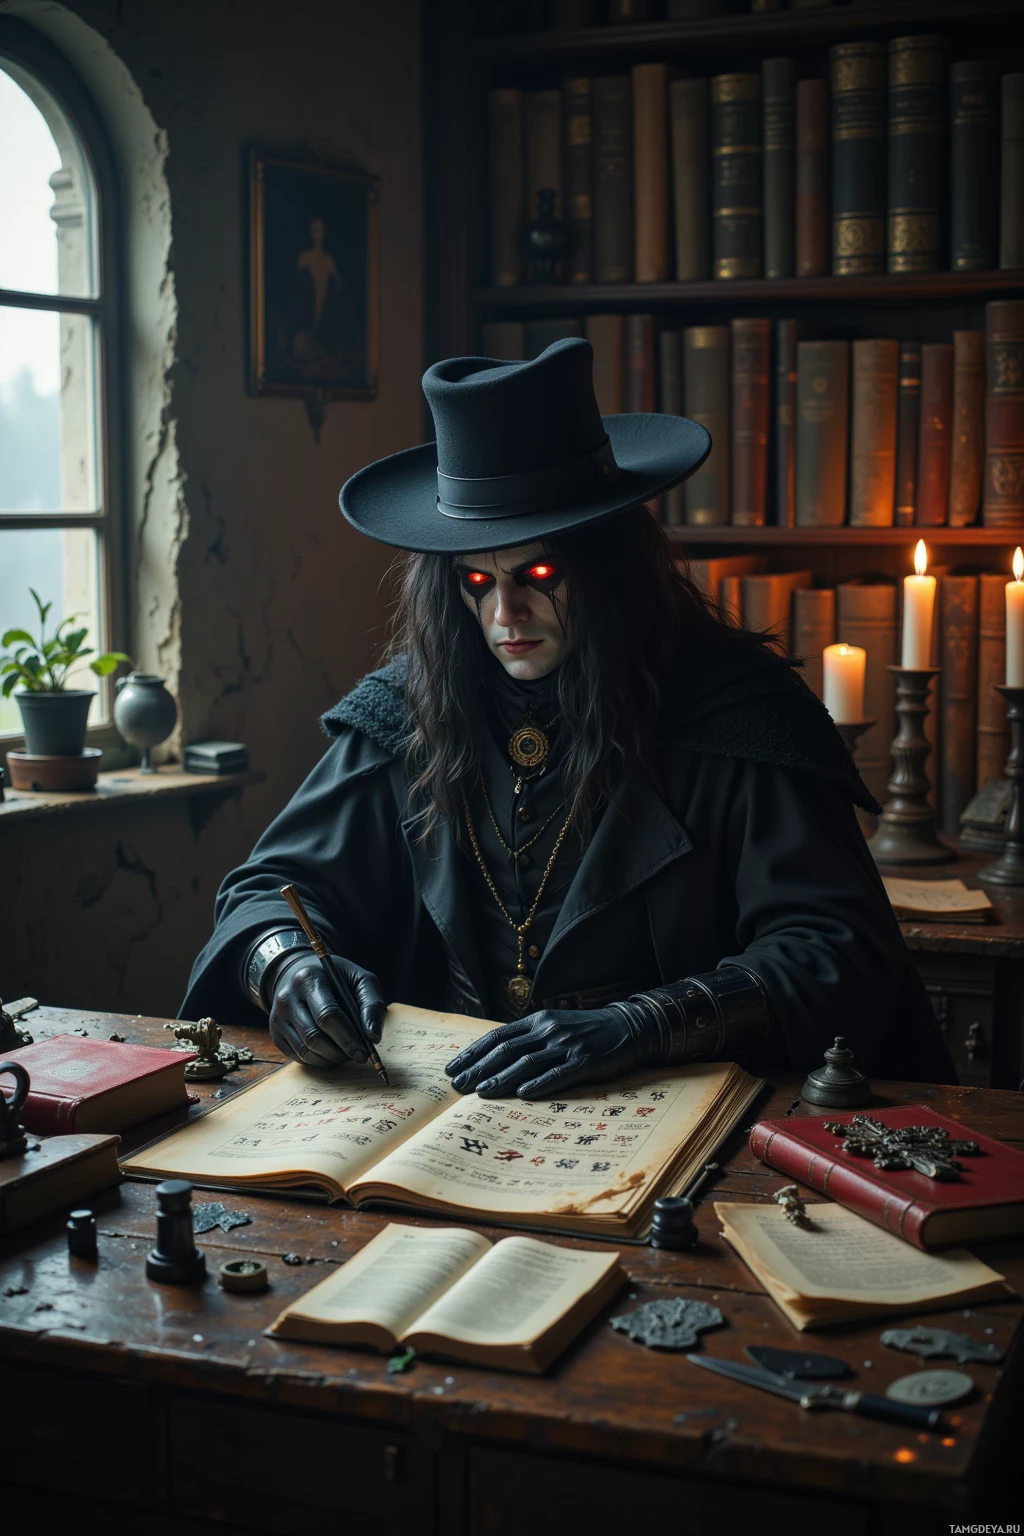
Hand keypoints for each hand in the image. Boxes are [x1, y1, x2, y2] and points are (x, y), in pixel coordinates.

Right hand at [268, 952, 385, 1066]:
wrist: (300, 973)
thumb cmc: (336, 978)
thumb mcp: (360, 979)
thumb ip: (372, 1005)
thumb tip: (373, 1037)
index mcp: (308, 979)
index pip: (327, 1016)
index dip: (348, 1038)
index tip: (364, 1052)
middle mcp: (286, 998)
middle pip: (314, 1037)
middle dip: (340, 1052)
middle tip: (357, 1056)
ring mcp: (277, 1017)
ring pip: (305, 1051)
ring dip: (330, 1059)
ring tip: (345, 1053)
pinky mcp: (275, 1033)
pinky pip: (297, 1057)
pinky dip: (318, 1061)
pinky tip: (330, 1052)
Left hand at [445, 1004, 657, 1099]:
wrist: (627, 1027)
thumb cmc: (585, 1031)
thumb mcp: (553, 1025)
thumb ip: (528, 1038)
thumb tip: (494, 1057)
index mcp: (537, 1021)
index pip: (497, 1037)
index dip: (473, 1053)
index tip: (453, 1068)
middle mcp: (548, 1030)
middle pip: (506, 1050)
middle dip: (478, 1069)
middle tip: (457, 1086)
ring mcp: (566, 1045)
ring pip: (526, 1063)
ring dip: (501, 1078)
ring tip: (480, 1092)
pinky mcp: (585, 1061)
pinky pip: (558, 1074)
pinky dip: (538, 1084)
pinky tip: (522, 1094)